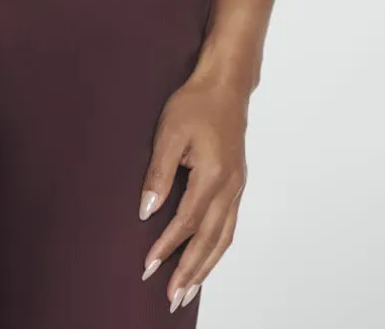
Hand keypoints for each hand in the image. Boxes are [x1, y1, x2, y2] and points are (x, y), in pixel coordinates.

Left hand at [138, 72, 248, 310]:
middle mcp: (230, 187)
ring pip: (223, 238)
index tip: (149, 266)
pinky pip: (229, 226)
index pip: (187, 221)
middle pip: (209, 240)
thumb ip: (158, 174)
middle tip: (172, 297)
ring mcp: (237, 187)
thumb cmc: (195, 104)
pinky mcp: (237, 185)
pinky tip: (206, 259)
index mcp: (213, 175)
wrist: (225, 86)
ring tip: (188, 290)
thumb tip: (147, 211)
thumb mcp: (169, 134)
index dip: (167, 246)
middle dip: (190, 271)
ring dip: (206, 266)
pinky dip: (217, 249)